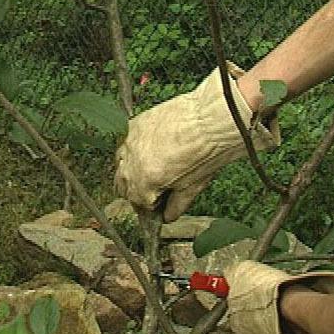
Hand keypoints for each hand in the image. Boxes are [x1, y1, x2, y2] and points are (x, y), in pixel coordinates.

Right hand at [114, 62, 279, 221]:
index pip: (138, 202)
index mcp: (144, 183)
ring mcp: (131, 142)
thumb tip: (169, 216)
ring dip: (133, 170)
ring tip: (151, 169)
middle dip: (137, 190)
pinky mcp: (135, 124)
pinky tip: (151, 150)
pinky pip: (127, 143)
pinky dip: (136, 151)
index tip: (158, 206)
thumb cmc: (207, 152)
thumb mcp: (193, 186)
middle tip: (155, 190)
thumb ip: (176, 204)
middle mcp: (131, 163)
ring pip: (121, 164)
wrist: (211, 118)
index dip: (150, 207)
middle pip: (123, 185)